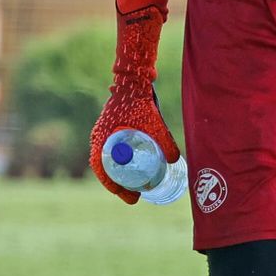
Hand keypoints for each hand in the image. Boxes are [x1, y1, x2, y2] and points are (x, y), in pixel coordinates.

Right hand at [89, 4, 180, 203]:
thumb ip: (164, 140)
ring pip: (110, 161)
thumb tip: (175, 160)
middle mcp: (100, 137)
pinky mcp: (113, 128)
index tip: (128, 196)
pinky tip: (136, 167)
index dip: (112, 185)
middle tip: (135, 196)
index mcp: (102, 138)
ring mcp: (106, 133)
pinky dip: (122, 163)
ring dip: (120, 174)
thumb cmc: (139, 100)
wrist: (134, 79)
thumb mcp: (153, 122)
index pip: (100, 168)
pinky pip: (114, 151)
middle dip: (119, 184)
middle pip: (105, 168)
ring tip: (136, 186)